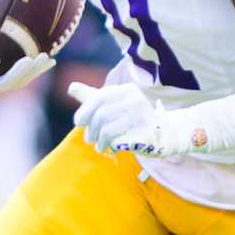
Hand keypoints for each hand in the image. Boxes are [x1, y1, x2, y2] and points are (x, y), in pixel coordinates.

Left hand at [67, 80, 188, 156]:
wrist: (163, 134)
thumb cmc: (134, 119)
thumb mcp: (114, 105)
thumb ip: (93, 97)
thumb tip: (71, 87)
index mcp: (127, 90)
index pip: (99, 97)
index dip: (85, 110)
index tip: (79, 123)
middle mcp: (135, 100)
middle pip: (101, 114)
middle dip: (91, 129)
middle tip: (89, 139)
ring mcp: (142, 117)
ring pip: (107, 128)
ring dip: (98, 140)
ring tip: (99, 146)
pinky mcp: (145, 134)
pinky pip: (117, 140)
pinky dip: (108, 145)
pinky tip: (108, 148)